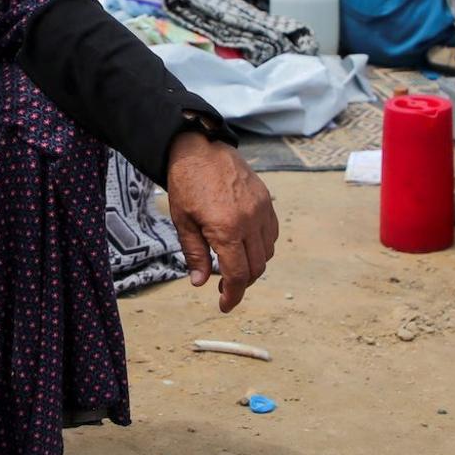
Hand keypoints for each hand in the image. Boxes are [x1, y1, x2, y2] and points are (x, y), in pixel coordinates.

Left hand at [166, 131, 277, 312]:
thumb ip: (194, 254)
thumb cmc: (187, 183)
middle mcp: (249, 221)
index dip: (233, 296)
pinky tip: (246, 246)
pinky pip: (272, 233)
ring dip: (253, 266)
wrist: (200, 148)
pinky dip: (262, 246)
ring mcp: (262, 210)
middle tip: (225, 289)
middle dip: (242, 284)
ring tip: (234, 266)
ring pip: (267, 252)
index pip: (238, 275)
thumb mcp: (183, 221)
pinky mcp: (266, 200)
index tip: (225, 306)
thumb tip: (200, 283)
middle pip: (256, 267)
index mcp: (226, 229)